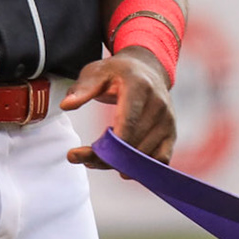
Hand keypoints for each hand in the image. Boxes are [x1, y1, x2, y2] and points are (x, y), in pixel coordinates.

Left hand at [62, 47, 175, 168]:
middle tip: (82, 158)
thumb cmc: (117, 72)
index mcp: (140, 88)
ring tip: (98, 158)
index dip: (104, 147)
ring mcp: (168, 121)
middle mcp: (159, 105)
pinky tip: (122, 166)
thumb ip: (82, 89)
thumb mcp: (96, 73)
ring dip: (119, 165)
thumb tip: (66, 106)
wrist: (147, 69)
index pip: (126, 126)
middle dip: (105, 158)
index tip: (75, 154)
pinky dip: (140, 168)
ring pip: (144, 157)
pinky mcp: (171, 133)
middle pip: (133, 145)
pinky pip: (160, 160)